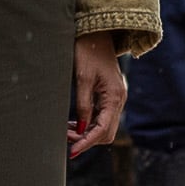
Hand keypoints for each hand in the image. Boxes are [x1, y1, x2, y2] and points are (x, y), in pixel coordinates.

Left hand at [68, 32, 126, 155]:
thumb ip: (83, 105)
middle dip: (87, 139)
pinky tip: (74, 123)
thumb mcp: (83, 78)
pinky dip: (89, 124)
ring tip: (66, 131)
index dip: (86, 143)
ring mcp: (116, 98)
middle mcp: (119, 100)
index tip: (72, 152)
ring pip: (104, 127)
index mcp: (115, 96)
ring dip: (87, 133)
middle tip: (65, 139)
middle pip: (106, 133)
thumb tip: (81, 129)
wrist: (97, 33)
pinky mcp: (110, 96)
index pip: (102, 130)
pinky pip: (102, 117)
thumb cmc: (88, 51)